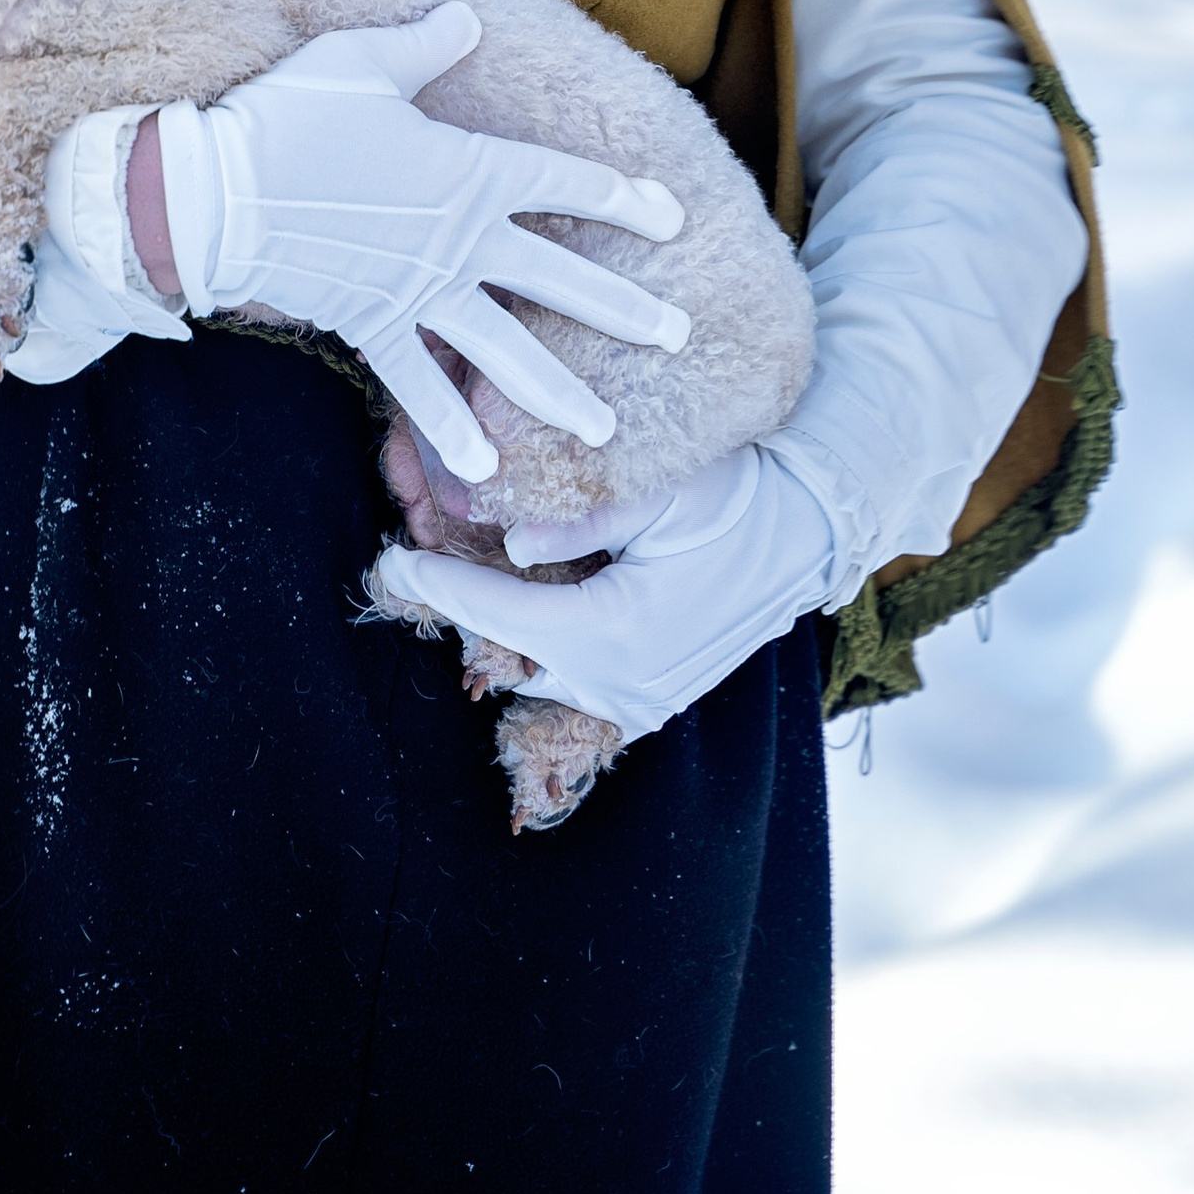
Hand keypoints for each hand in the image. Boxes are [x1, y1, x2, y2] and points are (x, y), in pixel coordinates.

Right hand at [153, 5, 688, 484]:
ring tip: (604, 430)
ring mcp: (421, 290)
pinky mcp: (374, 324)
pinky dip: (447, 430)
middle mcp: (461, 238)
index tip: (671, 217)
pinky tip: (482, 469)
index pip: (565, 184)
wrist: (221, 192)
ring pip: (506, 351)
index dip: (622, 198)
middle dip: (624, 309)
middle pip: (560, 277)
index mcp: (469, 170)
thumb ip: (424, 46)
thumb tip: (467, 17)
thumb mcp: (361, 62)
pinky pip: (420, 386)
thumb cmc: (291, 115)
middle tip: (679, 336)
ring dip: (557, 392)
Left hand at [372, 440, 840, 739]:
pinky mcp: (651, 701)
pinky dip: (542, 650)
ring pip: (540, 673)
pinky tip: (518, 604)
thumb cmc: (733, 499)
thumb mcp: (662, 490)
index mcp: (622, 632)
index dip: (442, 589)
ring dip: (501, 630)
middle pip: (514, 651)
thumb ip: (584, 516)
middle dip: (464, 607)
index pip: (504, 617)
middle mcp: (627, 683)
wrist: (802, 538)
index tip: (391, 561)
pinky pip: (575, 685)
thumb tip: (512, 540)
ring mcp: (640, 702)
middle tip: (418, 560)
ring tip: (459, 575)